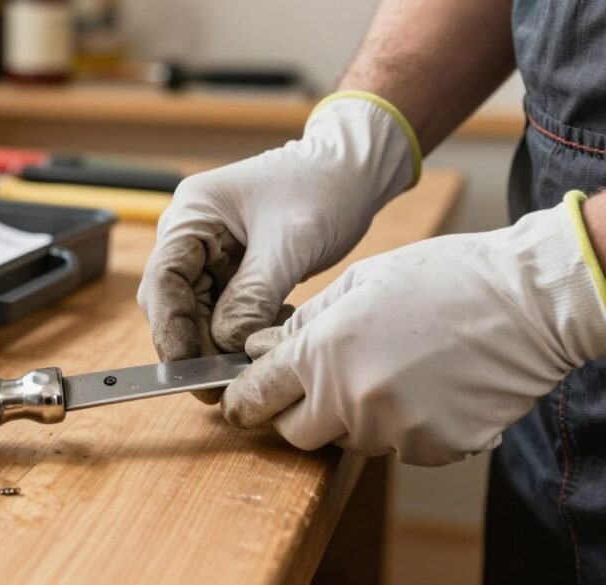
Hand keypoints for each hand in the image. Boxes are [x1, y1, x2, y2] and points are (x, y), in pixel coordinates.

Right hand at [137, 93, 420, 401]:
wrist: (351, 172)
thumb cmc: (323, 187)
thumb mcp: (291, 243)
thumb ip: (253, 295)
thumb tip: (225, 344)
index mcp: (192, 213)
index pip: (163, 279)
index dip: (170, 329)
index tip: (187, 369)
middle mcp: (190, 233)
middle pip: (172, 302)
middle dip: (195, 343)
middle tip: (220, 382)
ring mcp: (207, 252)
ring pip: (195, 313)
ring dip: (219, 342)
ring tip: (255, 356)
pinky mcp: (228, 269)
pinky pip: (221, 312)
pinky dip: (239, 332)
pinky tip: (268, 333)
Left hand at [222, 194, 605, 465]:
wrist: (527, 302)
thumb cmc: (442, 279)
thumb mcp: (358, 283)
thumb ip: (303, 324)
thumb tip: (259, 351)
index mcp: (324, 351)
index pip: (258, 396)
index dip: (243, 403)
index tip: (240, 405)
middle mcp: (351, 397)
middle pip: (296, 434)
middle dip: (296, 415)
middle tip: (318, 386)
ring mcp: (394, 428)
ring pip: (350, 441)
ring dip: (355, 417)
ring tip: (392, 371)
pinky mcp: (433, 447)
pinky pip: (399, 448)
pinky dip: (404, 426)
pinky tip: (427, 388)